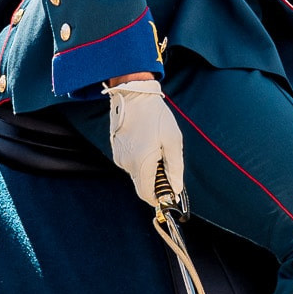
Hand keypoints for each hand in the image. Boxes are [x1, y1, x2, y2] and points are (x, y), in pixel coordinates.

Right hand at [106, 79, 184, 212]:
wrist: (133, 95)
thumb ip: (175, 168)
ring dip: (147, 168)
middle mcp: (126, 164)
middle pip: (141, 184)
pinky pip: (130, 162)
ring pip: (136, 172)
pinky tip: (146, 142)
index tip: (168, 193)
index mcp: (141, 163)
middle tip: (167, 164)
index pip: (146, 194)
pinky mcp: (116, 149)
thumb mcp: (173, 141)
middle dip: (155, 181)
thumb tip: (176, 189)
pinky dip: (140, 159)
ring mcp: (118, 156)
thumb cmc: (156, 116)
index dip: (158, 198)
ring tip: (156, 146)